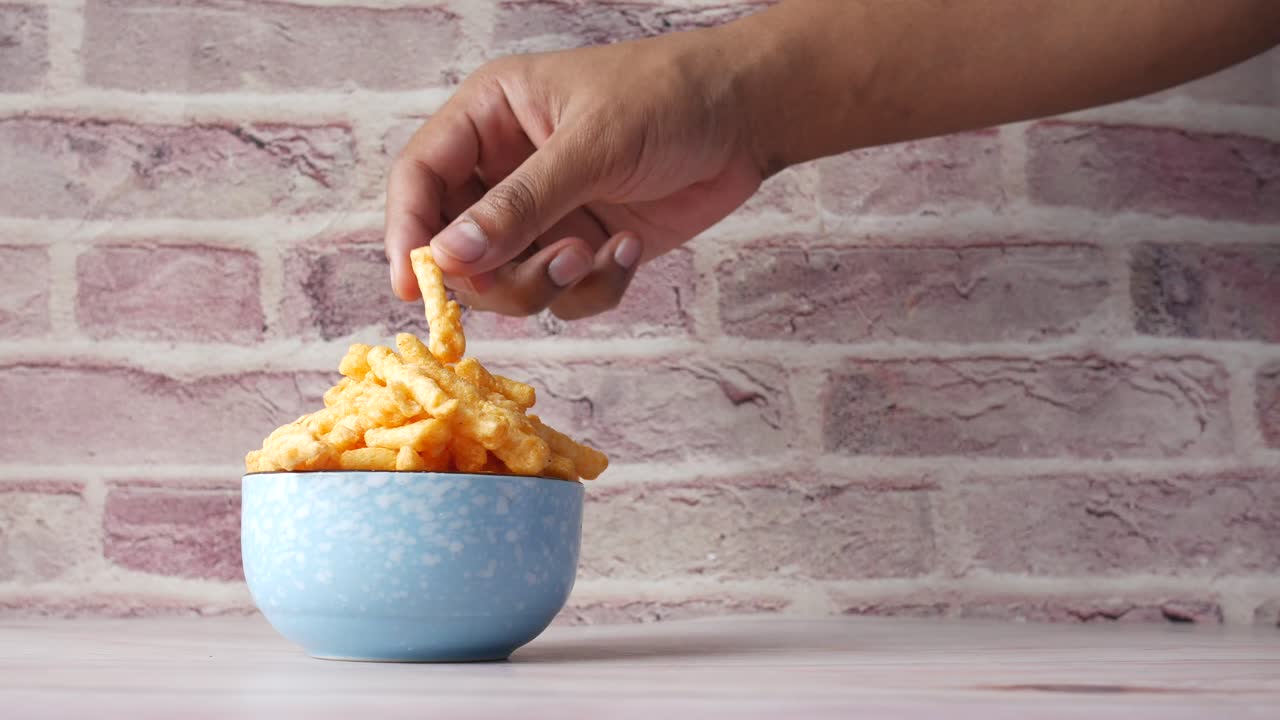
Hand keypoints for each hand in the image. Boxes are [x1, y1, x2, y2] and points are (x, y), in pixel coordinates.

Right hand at [384, 27, 762, 318]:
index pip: (421, 178)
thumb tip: (448, 257)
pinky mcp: (586, 246)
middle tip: (546, 266)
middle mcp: (507, 168)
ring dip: (548, 283)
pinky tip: (630, 247)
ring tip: (592, 253)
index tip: (412, 287)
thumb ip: (519, 205)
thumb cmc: (667, 99)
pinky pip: (566, 295)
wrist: (749, 116)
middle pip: (459, 246)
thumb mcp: (589, 146)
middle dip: (496, 272)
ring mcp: (547, 213)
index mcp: (489, 117)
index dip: (408, 232)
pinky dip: (596, 286)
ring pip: (510, 281)